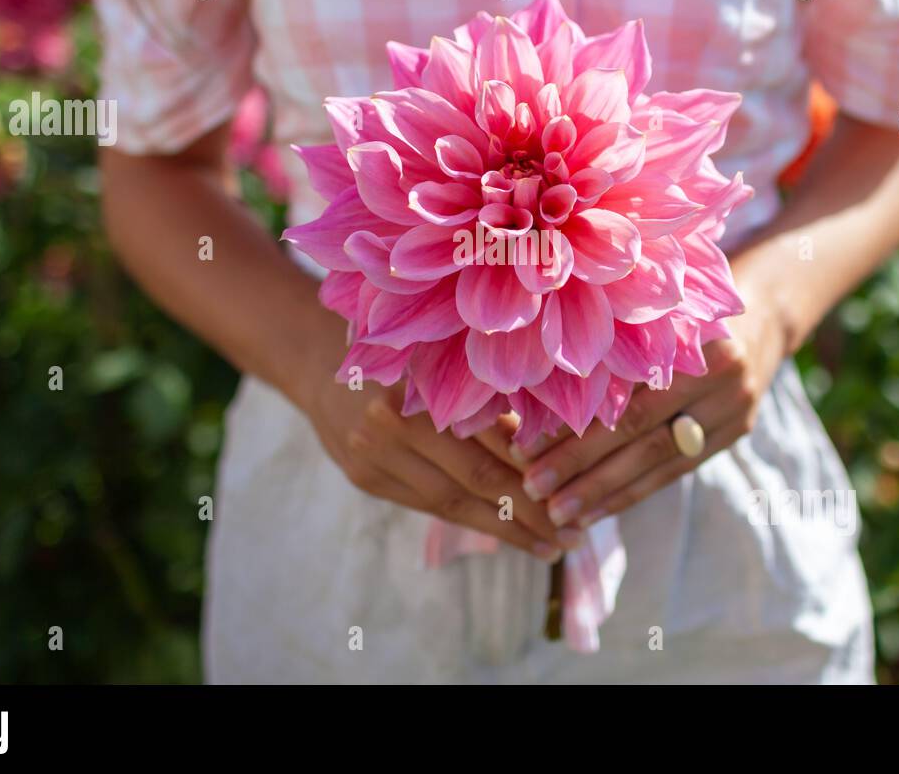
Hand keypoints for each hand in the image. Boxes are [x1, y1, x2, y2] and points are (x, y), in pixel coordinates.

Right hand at [295, 347, 567, 562]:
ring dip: (507, 530)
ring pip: (453, 502)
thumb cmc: (402, 352)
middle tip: (574, 536)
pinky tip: (505, 532)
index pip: (497, 436)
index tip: (581, 491)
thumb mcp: (443, 356)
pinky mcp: (364, 476)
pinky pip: (427, 505)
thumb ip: (487, 393)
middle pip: (479, 477)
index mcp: (428, 379)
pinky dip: (470, 521)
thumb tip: (558, 440)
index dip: (541, 469)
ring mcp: (374, 451)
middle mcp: (396, 418)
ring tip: (549, 547)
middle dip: (532, 512)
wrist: (317, 359)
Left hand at [515, 296, 787, 529]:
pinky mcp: (735, 433)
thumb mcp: (651, 314)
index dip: (574, 424)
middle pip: (641, 431)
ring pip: (658, 460)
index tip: (523, 445)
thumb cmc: (682, 308)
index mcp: (693, 338)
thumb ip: (611, 348)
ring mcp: (733, 408)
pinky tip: (595, 512)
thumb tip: (533, 394)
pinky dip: (632, 493)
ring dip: (603, 491)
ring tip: (558, 513)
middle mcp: (719, 376)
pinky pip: (676, 471)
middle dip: (581, 464)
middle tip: (533, 487)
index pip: (624, 393)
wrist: (763, 313)